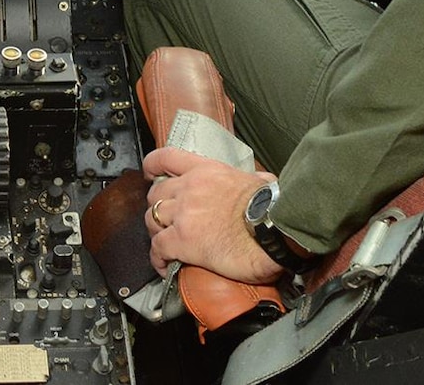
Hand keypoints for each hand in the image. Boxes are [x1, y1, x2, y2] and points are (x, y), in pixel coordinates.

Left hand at [139, 146, 283, 284]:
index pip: (167, 158)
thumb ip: (254, 179)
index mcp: (207, 171)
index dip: (153, 165)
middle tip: (166, 221)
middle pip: (155, 194)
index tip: (149, 174)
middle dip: (157, 207)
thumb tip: (263, 182)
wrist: (274, 229)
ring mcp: (183, 213)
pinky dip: (157, 258)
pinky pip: (158, 248)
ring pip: (152, 219)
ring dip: (156, 232)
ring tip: (165, 245)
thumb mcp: (261, 182)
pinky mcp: (182, 240)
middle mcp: (190, 188)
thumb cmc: (273, 208)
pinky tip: (165, 266)